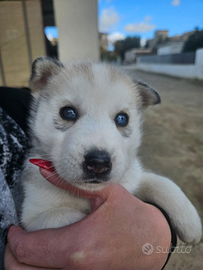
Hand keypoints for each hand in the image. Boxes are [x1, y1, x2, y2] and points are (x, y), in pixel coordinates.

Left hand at [5, 171, 170, 269]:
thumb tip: (45, 170)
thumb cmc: (133, 216)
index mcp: (78, 245)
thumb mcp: (106, 194)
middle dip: (14, 256)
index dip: (14, 238)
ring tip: (30, 247)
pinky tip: (47, 257)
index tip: (13, 229)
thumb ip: (71, 184)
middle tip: (17, 240)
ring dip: (26, 266)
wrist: (155, 242)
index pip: (29, 249)